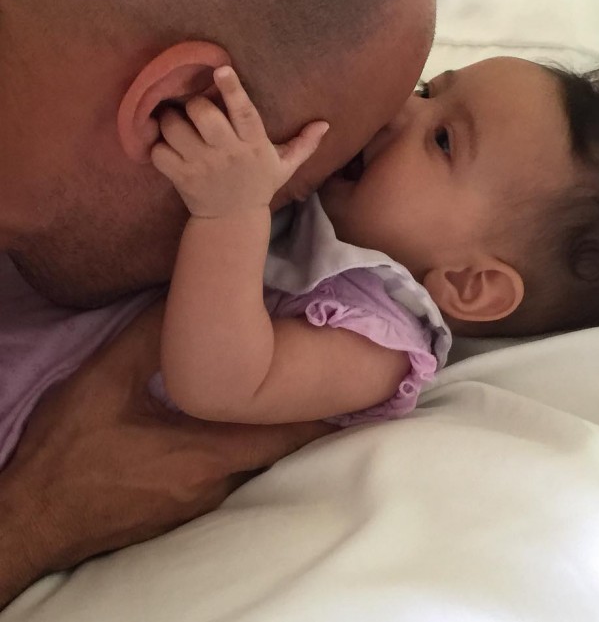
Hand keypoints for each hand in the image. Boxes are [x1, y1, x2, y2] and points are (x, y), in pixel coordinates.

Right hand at [0, 301, 333, 605]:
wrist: (34, 515)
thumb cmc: (68, 452)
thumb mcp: (103, 381)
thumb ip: (149, 337)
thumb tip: (185, 299)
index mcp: (204, 453)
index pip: (286, 435)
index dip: (321, 412)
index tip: (348, 387)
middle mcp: (214, 482)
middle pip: (279, 449)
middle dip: (303, 418)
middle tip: (324, 382)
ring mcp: (200, 500)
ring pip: (256, 461)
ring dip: (273, 431)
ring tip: (287, 395)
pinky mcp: (184, 505)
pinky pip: (232, 472)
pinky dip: (247, 446)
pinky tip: (237, 425)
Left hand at [151, 67, 328, 217]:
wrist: (233, 220)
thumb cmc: (259, 184)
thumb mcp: (286, 166)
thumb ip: (304, 144)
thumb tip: (325, 124)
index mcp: (253, 145)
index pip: (245, 113)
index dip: (233, 90)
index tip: (221, 69)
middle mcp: (227, 153)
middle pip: (202, 114)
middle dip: (194, 104)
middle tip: (195, 109)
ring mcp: (201, 165)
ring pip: (174, 128)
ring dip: (171, 121)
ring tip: (178, 125)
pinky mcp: (180, 177)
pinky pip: (158, 152)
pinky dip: (156, 145)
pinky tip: (166, 145)